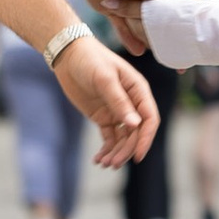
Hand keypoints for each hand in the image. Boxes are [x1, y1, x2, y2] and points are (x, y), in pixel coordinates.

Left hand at [51, 32, 159, 169]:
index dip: (146, 139)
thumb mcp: (104, 79)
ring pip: (124, 138)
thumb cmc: (90, 60)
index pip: (150, 119)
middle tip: (112, 163)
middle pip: (136, 133)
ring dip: (116, 152)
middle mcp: (131, 102)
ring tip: (104, 163)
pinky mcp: (104, 117)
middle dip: (126, 150)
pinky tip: (98, 159)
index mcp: (138, 90)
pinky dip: (106, 149)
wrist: (68, 55)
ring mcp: (117, 111)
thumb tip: (135, 125)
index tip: (138, 156)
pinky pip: (110, 137)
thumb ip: (119, 101)